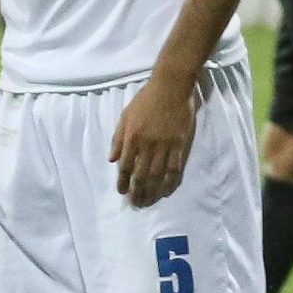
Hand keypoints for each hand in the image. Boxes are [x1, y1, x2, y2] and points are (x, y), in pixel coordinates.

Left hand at [109, 76, 195, 208]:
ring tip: (149, 202)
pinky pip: (175, 168)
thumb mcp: (125, 117)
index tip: (122, 192)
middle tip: (136, 203)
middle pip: (141, 174)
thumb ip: (118, 139)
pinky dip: (170, 182)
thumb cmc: (145, 100)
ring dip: (152, 191)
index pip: (126, 166)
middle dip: (137, 191)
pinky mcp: (180, 145)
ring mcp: (165, 146)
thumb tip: (113, 160)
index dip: (123, 182)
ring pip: (157, 175)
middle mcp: (147, 145)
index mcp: (132, 138)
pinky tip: (166, 191)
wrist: (170, 88)